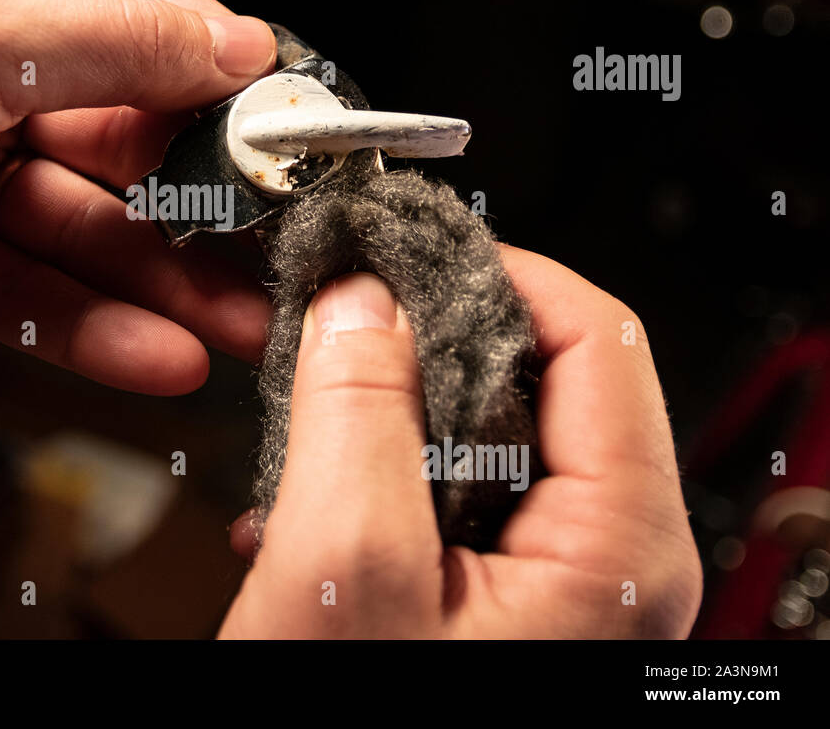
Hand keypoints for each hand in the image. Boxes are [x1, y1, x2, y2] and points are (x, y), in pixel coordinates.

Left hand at [0, 0, 276, 393]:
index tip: (293, 137)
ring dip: (163, 281)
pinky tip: (152, 351)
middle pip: (130, 143)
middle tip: (274, 254)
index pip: (148, 28)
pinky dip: (93, 325)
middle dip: (203, 205)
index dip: (225, 86)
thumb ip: (115, 48)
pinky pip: (35, 292)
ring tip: (234, 322)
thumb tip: (232, 45)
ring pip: (91, 232)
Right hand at [219, 248, 702, 636]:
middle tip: (349, 313)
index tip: (413, 248)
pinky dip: (385, 464)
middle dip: (435, 333)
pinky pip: (458, 487)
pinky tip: (311, 491)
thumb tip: (359, 299)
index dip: (502, 270)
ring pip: (491, 429)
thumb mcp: (345, 562)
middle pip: (549, 375)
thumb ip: (357, 408)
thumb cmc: (357, 727)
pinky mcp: (499, 593)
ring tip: (313, 410)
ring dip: (396, 403)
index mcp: (617, 548)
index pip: (597, 338)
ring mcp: (555, 579)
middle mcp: (608, 559)